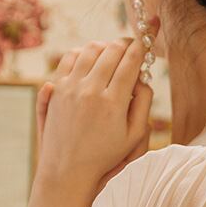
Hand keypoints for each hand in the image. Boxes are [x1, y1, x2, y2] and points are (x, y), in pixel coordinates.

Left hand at [34, 23, 156, 191]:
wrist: (67, 171)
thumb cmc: (105, 156)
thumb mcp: (134, 136)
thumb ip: (143, 104)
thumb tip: (142, 76)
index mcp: (114, 103)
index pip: (131, 60)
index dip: (143, 44)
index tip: (148, 35)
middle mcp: (90, 91)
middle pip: (112, 50)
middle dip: (126, 43)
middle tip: (132, 46)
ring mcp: (70, 88)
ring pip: (90, 49)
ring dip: (105, 46)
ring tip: (113, 53)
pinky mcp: (56, 89)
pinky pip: (70, 57)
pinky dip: (83, 52)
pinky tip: (90, 59)